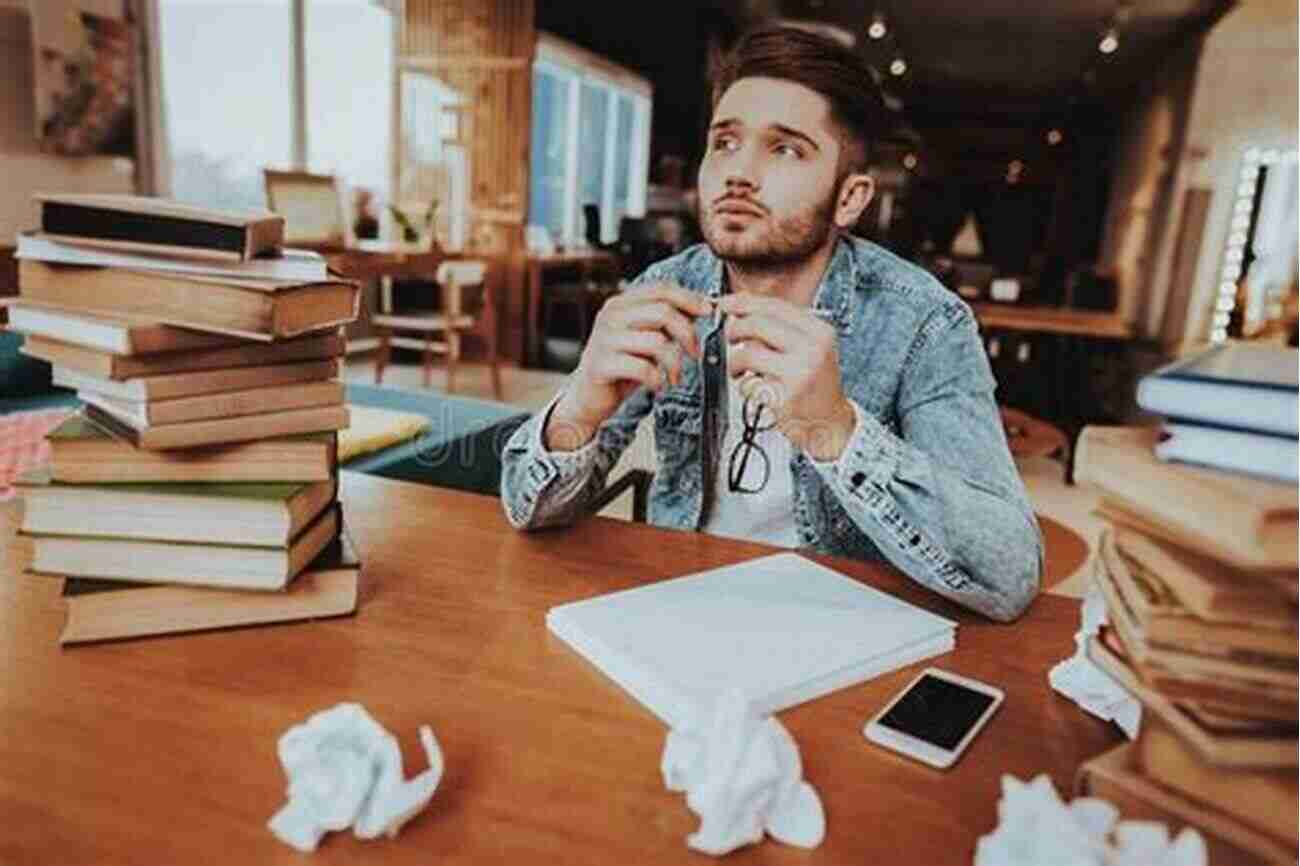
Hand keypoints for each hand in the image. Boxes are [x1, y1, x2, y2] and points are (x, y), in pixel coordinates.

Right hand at [546, 283, 711, 450]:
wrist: (589, 398)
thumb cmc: (622, 367)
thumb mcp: (645, 338)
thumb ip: (665, 322)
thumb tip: (703, 308)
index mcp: (621, 304)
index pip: (661, 289)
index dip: (690, 298)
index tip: (709, 312)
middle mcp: (610, 316)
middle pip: (663, 312)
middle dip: (687, 334)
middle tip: (695, 354)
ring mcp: (604, 339)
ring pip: (656, 341)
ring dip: (674, 363)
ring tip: (674, 377)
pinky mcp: (601, 365)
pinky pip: (642, 368)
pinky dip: (657, 379)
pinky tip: (657, 385)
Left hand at [717, 294, 856, 461]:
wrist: (830, 421)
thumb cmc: (814, 383)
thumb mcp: (810, 347)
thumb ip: (781, 327)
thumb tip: (742, 307)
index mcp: (819, 332)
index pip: (775, 307)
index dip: (744, 303)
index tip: (726, 304)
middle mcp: (812, 350)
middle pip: (757, 325)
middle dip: (734, 329)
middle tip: (730, 337)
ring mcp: (799, 374)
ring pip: (747, 353)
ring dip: (735, 362)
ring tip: (740, 369)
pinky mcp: (784, 398)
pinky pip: (749, 383)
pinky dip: (745, 386)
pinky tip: (756, 388)